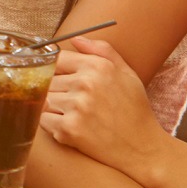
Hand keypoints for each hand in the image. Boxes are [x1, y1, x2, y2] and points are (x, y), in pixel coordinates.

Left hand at [38, 38, 164, 176]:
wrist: (143, 148)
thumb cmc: (134, 110)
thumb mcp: (126, 73)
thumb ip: (102, 51)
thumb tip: (76, 39)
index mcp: (98, 66)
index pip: (57, 58)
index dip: (58, 71)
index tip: (63, 80)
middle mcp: (86, 83)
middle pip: (48, 79)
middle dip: (56, 91)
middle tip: (74, 103)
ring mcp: (76, 106)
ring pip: (43, 99)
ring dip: (53, 108)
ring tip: (74, 116)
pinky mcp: (69, 129)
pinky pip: (43, 120)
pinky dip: (52, 125)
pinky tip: (71, 127)